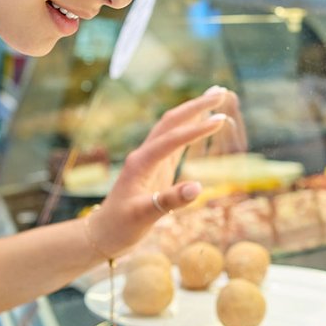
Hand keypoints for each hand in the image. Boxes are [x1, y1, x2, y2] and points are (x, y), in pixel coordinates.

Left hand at [86, 86, 244, 257]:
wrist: (104, 233)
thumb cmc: (120, 226)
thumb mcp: (143, 216)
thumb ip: (169, 201)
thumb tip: (198, 188)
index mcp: (141, 162)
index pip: (172, 139)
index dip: (197, 129)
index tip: (221, 118)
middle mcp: (145, 155)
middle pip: (172, 122)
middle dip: (196, 106)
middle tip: (221, 92)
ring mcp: (150, 159)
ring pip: (173, 127)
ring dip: (194, 111)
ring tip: (216, 96)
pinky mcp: (156, 167)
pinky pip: (175, 141)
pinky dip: (190, 128)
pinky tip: (202, 121)